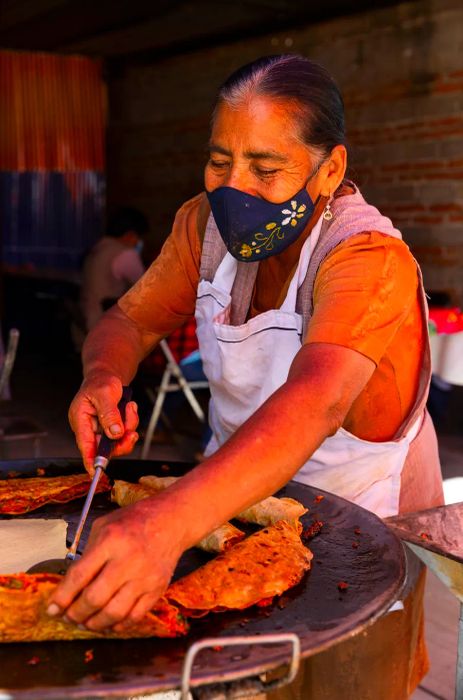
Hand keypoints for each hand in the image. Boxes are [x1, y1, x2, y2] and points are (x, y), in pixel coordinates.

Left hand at [47, 498, 183, 630]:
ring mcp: (145, 577)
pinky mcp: (157, 588)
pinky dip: (118, 625)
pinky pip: (135, 616)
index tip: (53, 608)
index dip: (62, 597)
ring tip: (86, 623)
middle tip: (69, 617)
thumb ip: (88, 553)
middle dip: (76, 614)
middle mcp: (128, 560)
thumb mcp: (104, 526)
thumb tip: (71, 586)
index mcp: (111, 541)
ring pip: (114, 613)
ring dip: (95, 624)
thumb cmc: (133, 521)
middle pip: (95, 599)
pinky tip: (108, 623)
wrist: (171, 521)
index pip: (80, 576)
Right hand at [69, 372, 138, 473]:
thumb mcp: (104, 393)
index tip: (97, 472)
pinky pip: (125, 433)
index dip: (91, 460)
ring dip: (129, 427)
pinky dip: (131, 423)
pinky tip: (129, 408)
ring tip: (129, 408)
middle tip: (131, 432)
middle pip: (105, 447)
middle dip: (121, 440)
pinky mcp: (112, 428)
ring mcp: (102, 429)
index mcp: (80, 420)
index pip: (85, 445)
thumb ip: (109, 414)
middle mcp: (89, 428)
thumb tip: (114, 434)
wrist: (108, 375)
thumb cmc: (101, 381)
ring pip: (118, 441)